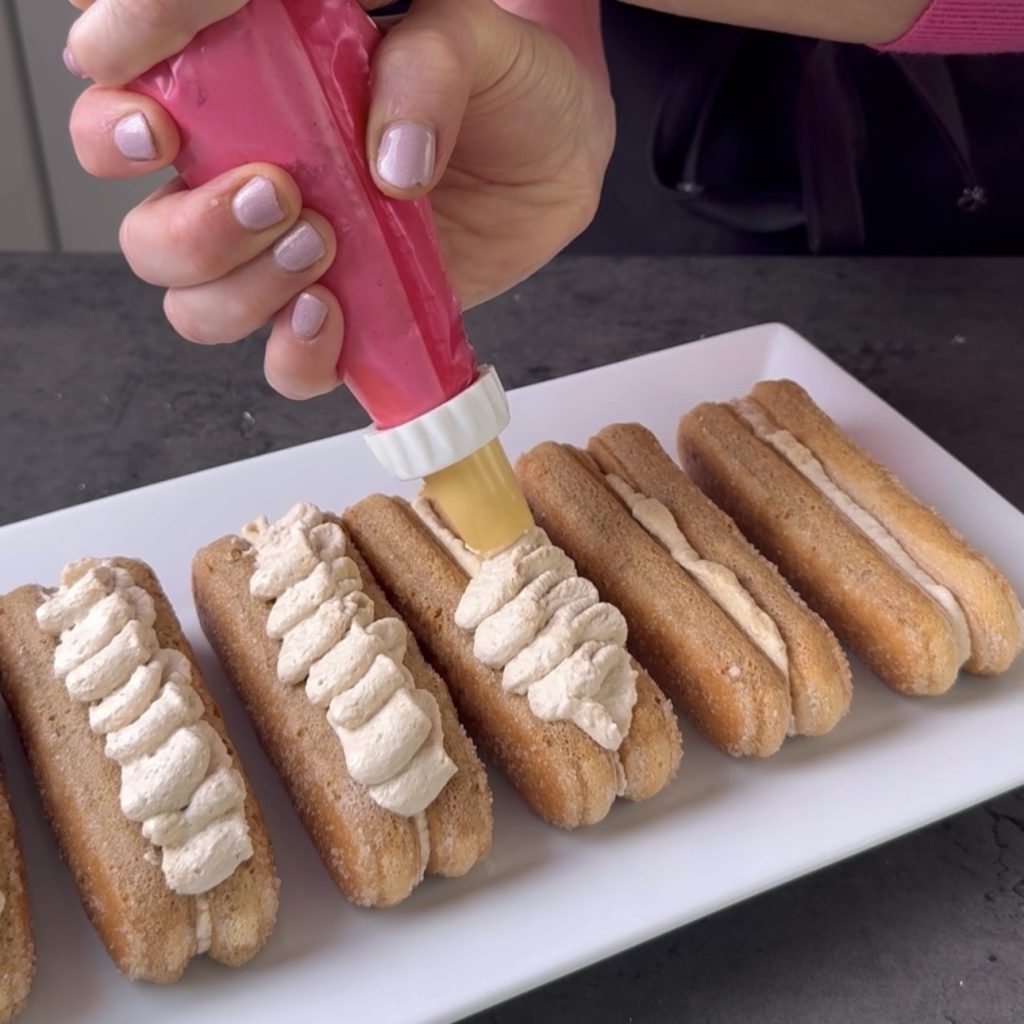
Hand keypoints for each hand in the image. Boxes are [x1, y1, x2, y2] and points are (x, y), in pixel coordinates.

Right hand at [66, 0, 613, 399]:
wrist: (554, 155)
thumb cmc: (500, 84)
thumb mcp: (474, 39)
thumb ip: (427, 66)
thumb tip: (389, 160)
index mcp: (250, 81)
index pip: (138, 84)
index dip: (115, 94)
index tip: (141, 98)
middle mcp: (247, 172)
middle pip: (144, 221)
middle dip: (189, 222)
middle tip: (274, 191)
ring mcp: (286, 252)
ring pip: (192, 296)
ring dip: (237, 285)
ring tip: (321, 244)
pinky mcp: (337, 312)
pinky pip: (281, 361)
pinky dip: (295, 354)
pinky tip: (334, 316)